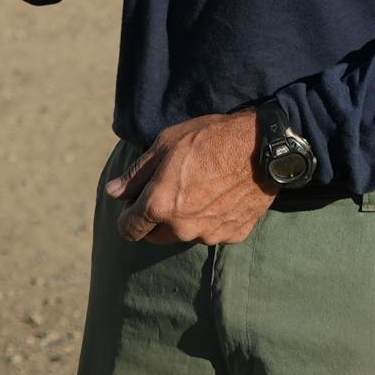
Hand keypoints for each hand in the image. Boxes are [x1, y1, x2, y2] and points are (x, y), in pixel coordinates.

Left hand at [108, 110, 277, 246]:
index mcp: (159, 206)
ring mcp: (209, 235)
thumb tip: (112, 192)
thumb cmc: (210, 138)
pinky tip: (222, 194)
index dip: (128, 215)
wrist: (262, 146)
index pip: (128, 230)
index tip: (137, 201)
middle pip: (155, 236)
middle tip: (172, 189)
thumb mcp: (165, 145)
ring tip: (202, 188)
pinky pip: (213, 232)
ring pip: (186, 234)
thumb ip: (136, 174)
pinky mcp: (233, 235)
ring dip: (186, 219)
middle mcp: (181, 228)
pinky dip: (212, 219)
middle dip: (157, 217)